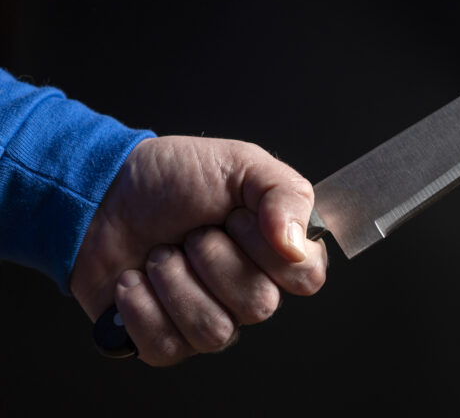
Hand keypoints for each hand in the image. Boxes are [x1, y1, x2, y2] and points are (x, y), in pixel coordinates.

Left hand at [70, 136, 326, 365]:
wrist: (103, 193)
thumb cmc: (173, 177)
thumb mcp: (241, 163)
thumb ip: (286, 194)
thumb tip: (296, 244)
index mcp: (276, 250)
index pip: (307, 277)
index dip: (270, 252)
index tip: (235, 217)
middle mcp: (249, 289)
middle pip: (260, 306)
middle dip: (213, 259)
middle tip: (192, 233)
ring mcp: (210, 317)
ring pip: (215, 331)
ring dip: (176, 281)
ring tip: (161, 253)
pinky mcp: (166, 339)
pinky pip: (169, 346)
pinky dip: (142, 305)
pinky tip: (135, 278)